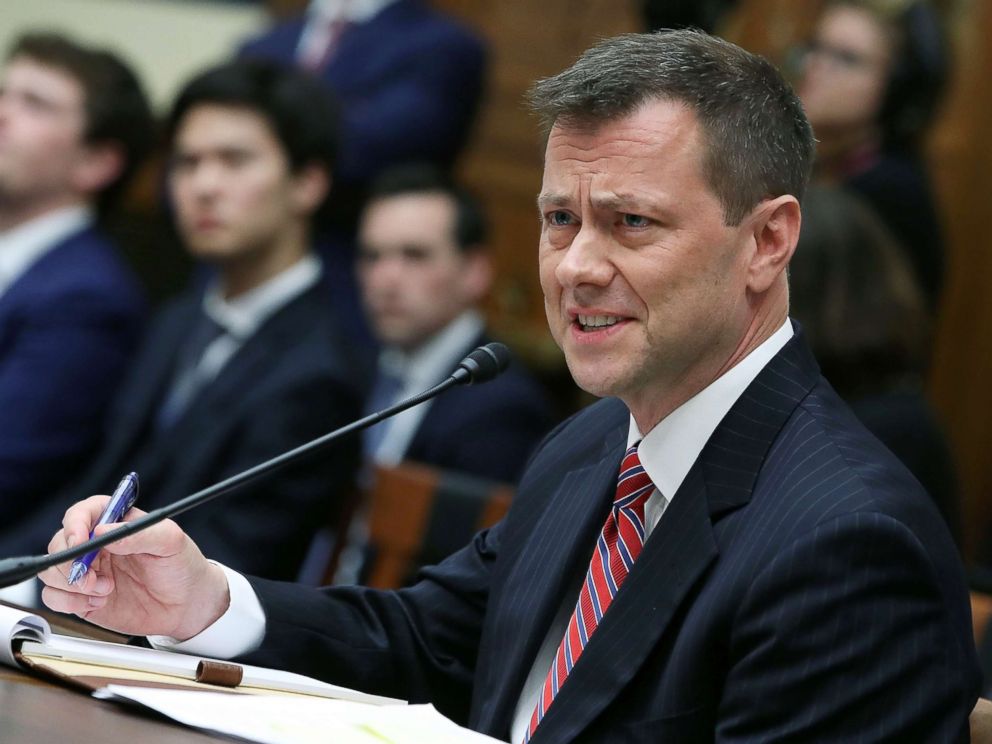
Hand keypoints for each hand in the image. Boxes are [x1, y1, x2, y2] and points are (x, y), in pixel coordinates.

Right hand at [39, 495, 229, 639]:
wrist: (188, 605)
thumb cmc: (182, 566)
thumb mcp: (171, 542)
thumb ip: (140, 534)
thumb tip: (102, 531)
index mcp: (117, 522)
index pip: (82, 513)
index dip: (75, 524)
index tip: (80, 541)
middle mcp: (97, 545)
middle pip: (60, 543)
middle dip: (70, 562)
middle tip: (93, 576)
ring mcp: (88, 571)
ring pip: (51, 571)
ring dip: (71, 584)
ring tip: (105, 589)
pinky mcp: (82, 597)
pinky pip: (54, 597)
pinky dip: (69, 602)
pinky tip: (98, 602)